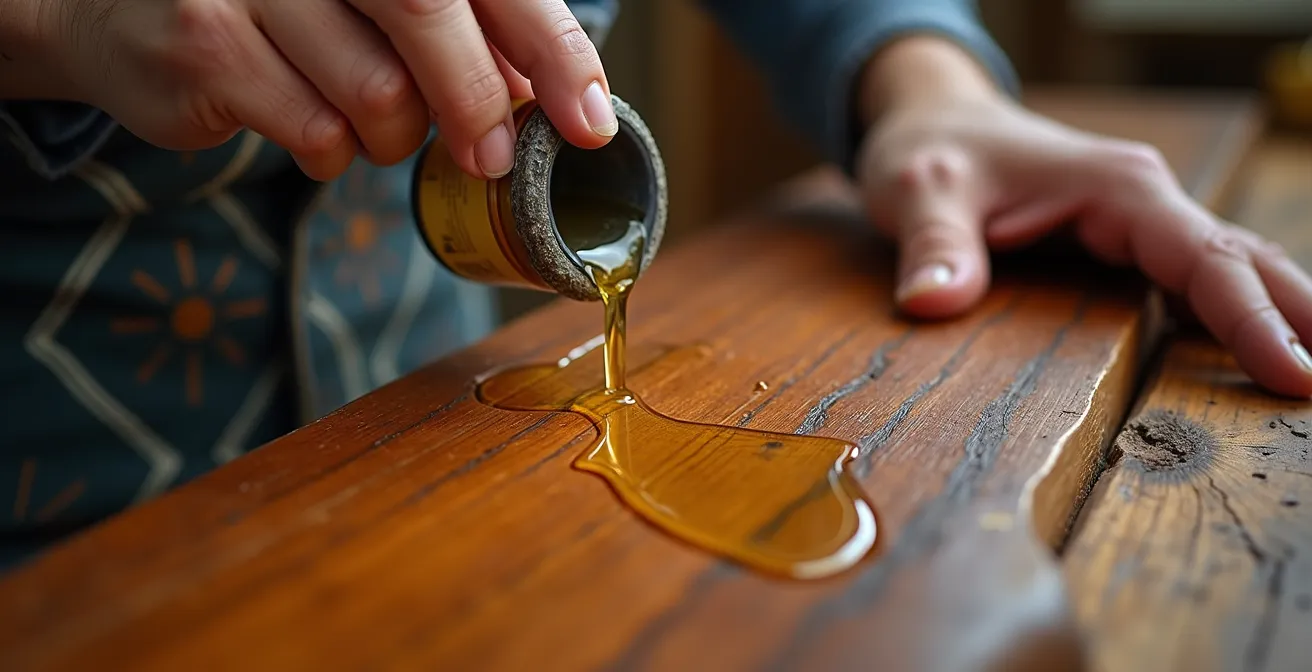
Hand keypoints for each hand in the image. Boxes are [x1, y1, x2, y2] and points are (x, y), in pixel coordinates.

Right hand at [39, 0, 615, 180]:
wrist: (119, 3)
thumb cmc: (279, 4)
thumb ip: (459, 28)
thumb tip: (543, 94)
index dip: (550, 45)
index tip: (590, 118)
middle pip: (427, 12)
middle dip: (477, 101)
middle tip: (493, 156)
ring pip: (376, 93)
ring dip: (394, 134)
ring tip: (370, 119)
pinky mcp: (207, 44)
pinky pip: (316, 135)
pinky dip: (333, 153)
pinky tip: (312, 128)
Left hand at [856, 38, 1311, 397]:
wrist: (932, 122)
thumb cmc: (931, 151)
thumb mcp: (917, 191)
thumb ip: (933, 246)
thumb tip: (933, 301)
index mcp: (1116, 187)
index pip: (1203, 256)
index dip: (1251, 317)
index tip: (1294, 371)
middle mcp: (1143, 201)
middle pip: (1243, 261)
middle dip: (1297, 317)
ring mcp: (1140, 221)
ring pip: (1229, 269)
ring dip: (1278, 316)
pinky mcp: (1126, 241)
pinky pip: (1196, 278)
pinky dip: (1235, 314)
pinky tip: (1262, 354)